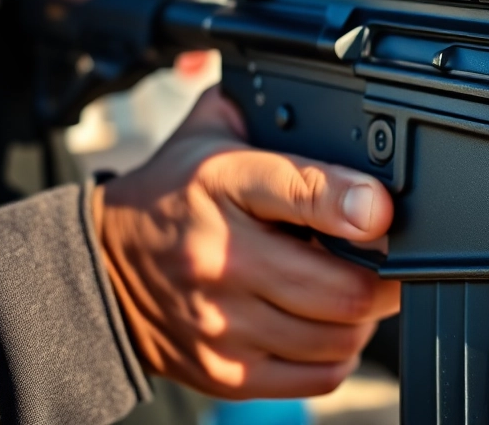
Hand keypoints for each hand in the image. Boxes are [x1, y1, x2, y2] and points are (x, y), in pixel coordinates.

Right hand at [94, 88, 398, 399]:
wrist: (99, 267)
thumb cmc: (172, 194)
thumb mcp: (209, 134)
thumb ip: (268, 112)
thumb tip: (347, 113)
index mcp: (221, 183)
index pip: (300, 191)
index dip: (355, 204)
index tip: (383, 212)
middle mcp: (220, 255)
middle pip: (340, 287)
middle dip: (383, 278)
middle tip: (388, 265)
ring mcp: (220, 320)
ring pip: (336, 336)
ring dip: (362, 319)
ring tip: (353, 294)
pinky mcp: (223, 370)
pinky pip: (315, 376)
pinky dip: (336, 355)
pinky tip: (325, 329)